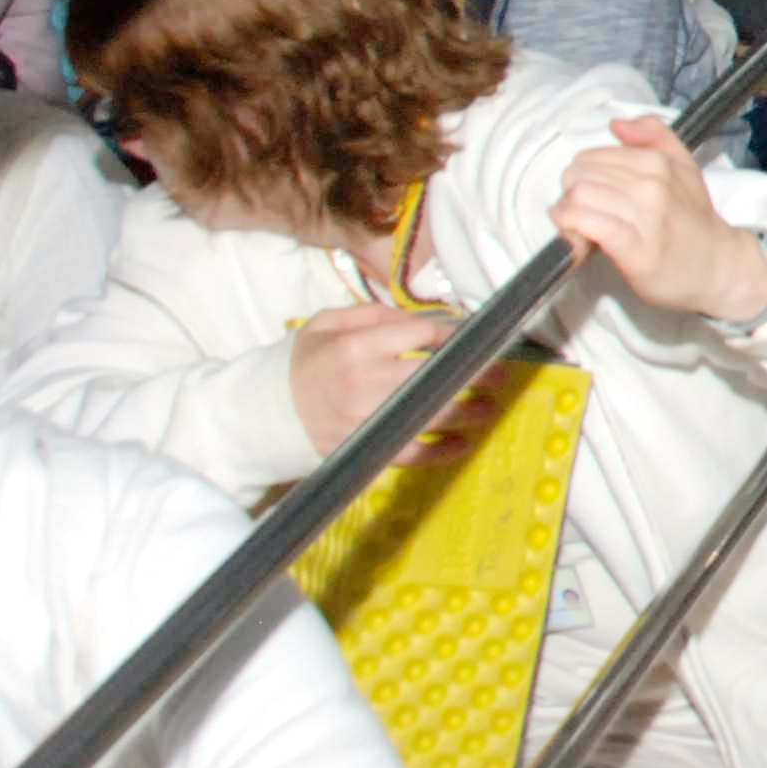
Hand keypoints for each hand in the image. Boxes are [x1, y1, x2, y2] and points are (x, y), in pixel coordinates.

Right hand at [287, 301, 485, 459]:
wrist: (266, 414)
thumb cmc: (305, 363)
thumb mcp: (325, 324)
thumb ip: (371, 314)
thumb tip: (420, 318)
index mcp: (355, 348)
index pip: (420, 334)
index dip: (453, 335)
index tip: (475, 339)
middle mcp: (363, 383)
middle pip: (434, 376)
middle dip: (474, 374)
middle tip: (500, 372)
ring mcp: (365, 420)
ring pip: (430, 414)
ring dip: (468, 411)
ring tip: (490, 406)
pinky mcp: (365, 449)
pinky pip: (413, 453)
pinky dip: (442, 450)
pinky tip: (464, 442)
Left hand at [548, 114, 766, 328]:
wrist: (717, 268)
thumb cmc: (694, 221)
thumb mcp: (686, 168)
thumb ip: (656, 137)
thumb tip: (617, 124)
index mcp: (659, 162)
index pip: (591, 157)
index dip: (583, 176)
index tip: (594, 196)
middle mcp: (652, 184)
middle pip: (579, 174)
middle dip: (572, 193)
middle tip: (585, 212)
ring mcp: (644, 216)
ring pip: (578, 196)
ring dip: (568, 213)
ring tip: (580, 227)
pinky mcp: (634, 249)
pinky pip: (586, 223)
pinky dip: (571, 229)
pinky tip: (578, 239)